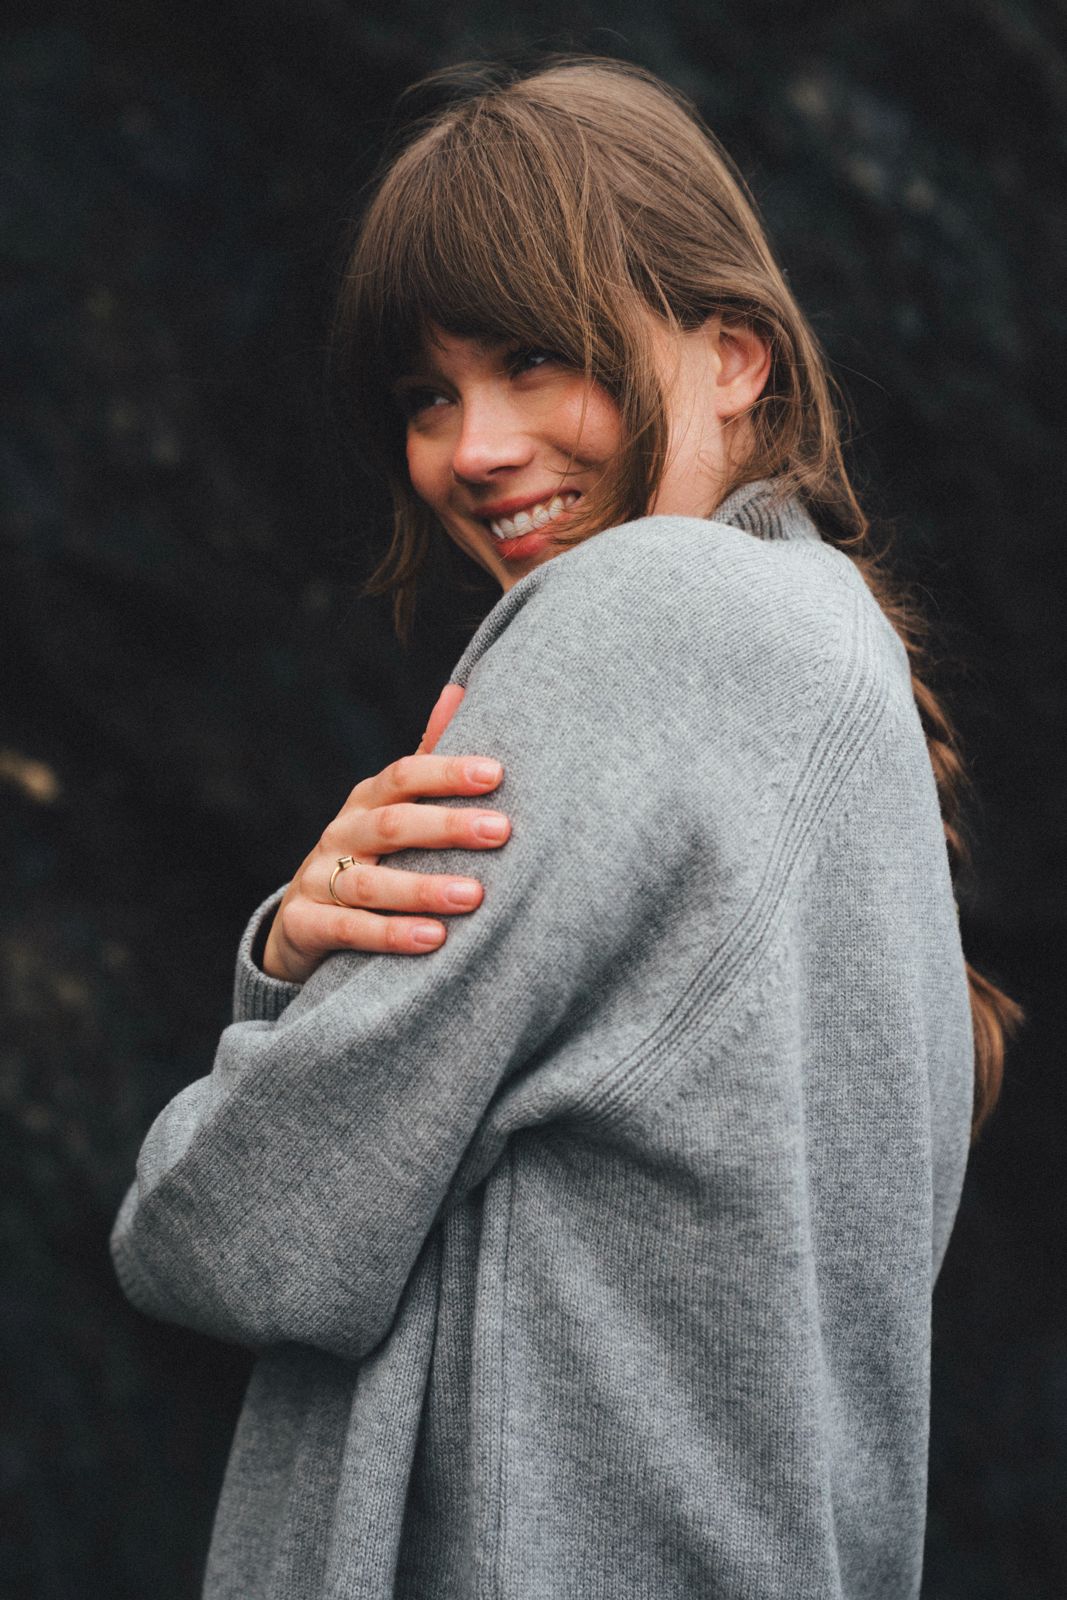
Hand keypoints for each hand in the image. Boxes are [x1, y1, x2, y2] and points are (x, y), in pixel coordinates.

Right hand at [262, 686, 510, 983]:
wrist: (304, 927)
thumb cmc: (372, 860)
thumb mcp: (395, 812)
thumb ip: (428, 763)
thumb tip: (459, 690)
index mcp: (368, 801)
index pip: (403, 775)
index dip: (446, 772)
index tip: (497, 774)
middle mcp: (341, 833)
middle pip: (391, 824)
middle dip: (447, 827)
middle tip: (501, 832)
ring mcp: (318, 879)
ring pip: (370, 883)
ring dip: (423, 888)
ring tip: (474, 895)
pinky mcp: (304, 924)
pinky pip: (348, 929)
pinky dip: (390, 935)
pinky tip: (433, 939)